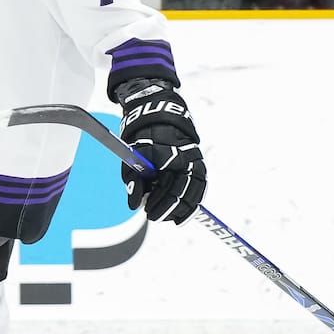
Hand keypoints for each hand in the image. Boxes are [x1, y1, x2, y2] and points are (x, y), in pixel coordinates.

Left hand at [117, 79, 206, 222]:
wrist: (158, 114)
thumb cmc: (142, 137)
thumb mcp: (132, 157)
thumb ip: (133, 181)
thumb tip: (134, 205)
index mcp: (167, 155)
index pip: (167, 187)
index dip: (159, 204)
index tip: (148, 213)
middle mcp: (184, 157)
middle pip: (181, 191)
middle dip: (169, 208)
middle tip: (155, 216)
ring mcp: (194, 158)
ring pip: (195, 190)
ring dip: (184, 208)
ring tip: (173, 219)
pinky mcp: (198, 160)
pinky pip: (201, 184)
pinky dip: (195, 200)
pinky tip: (186, 213)